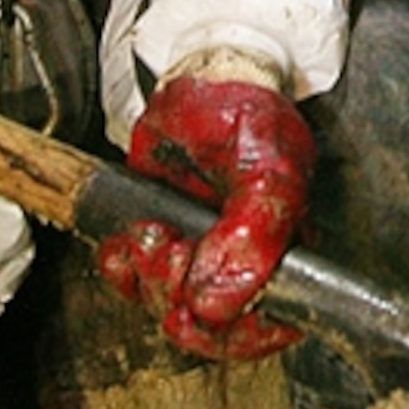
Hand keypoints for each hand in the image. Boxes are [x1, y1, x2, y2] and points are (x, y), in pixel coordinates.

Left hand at [95, 71, 315, 358]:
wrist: (201, 79)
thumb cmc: (248, 116)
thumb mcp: (267, 168)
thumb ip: (254, 235)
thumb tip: (224, 301)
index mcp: (287, 256)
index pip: (269, 329)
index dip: (233, 329)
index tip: (204, 301)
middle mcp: (244, 267)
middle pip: (212, 329)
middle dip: (178, 297)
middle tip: (167, 250)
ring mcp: (199, 259)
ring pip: (168, 308)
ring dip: (147, 276)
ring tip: (148, 230)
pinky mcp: (160, 245)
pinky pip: (133, 283)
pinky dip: (121, 267)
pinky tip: (125, 239)